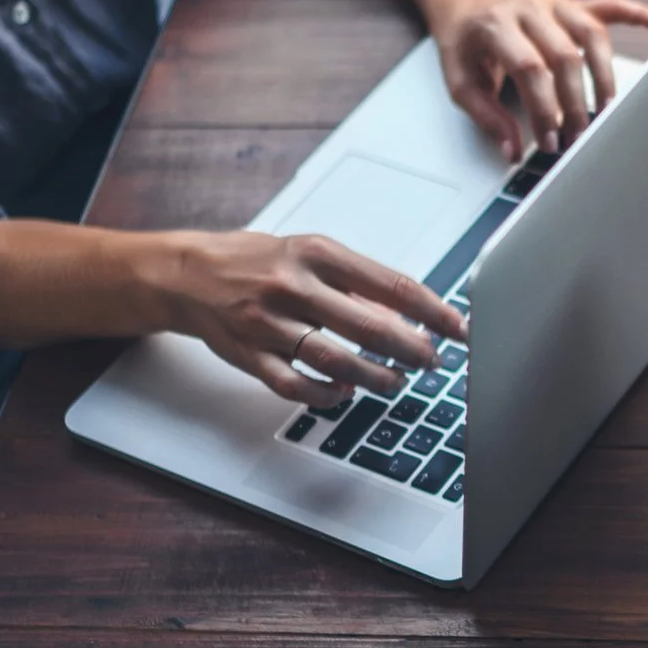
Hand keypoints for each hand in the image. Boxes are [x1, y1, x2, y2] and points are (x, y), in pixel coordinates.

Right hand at [148, 231, 468, 406]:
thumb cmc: (259, 262)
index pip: (392, 284)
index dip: (434, 311)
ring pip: (334, 360)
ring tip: (397, 381)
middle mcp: (293, 285)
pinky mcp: (249, 354)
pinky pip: (295, 385)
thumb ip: (358, 285)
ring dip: (375, 377)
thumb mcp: (312, 256)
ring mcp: (268, 323)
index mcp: (317, 253)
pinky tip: (346, 393)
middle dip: (412, 350)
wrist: (187, 274)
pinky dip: (326, 394)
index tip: (460, 329)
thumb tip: (407, 319)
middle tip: (434, 362)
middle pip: (369, 326)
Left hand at [431, 0, 647, 159]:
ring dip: (604, 78)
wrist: (469, 8)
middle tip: (578, 137)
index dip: (545, 109)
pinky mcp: (575, 4)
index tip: (551, 141)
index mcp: (497, 26)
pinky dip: (642, 15)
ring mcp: (556, 3)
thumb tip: (514, 151)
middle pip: (565, 57)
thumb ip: (488, 117)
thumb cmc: (467, 47)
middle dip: (575, 104)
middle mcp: (530, 8)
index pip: (530, 70)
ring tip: (606, 111)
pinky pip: (613, 7)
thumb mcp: (462, 84)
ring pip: (593, 37)